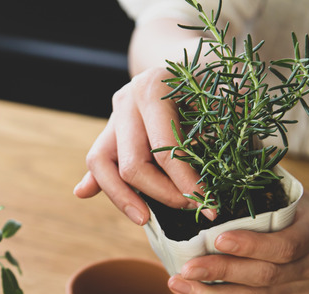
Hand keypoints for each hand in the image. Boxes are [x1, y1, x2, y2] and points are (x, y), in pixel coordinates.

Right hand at [73, 67, 214, 224]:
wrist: (188, 58)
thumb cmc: (212, 79)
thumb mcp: (224, 95)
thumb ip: (225, 127)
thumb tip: (223, 171)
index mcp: (153, 89)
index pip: (165, 151)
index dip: (187, 184)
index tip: (208, 205)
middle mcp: (126, 100)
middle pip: (132, 164)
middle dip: (162, 194)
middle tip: (190, 207)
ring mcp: (114, 114)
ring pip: (101, 164)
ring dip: (121, 197)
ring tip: (144, 220)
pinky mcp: (109, 129)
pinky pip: (97, 160)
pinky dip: (95, 180)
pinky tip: (84, 193)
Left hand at [167, 192, 308, 293]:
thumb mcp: (297, 194)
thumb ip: (264, 183)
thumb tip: (223, 154)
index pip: (285, 245)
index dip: (251, 245)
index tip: (217, 240)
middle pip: (265, 276)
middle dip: (221, 273)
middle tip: (185, 268)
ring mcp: (301, 291)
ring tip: (178, 285)